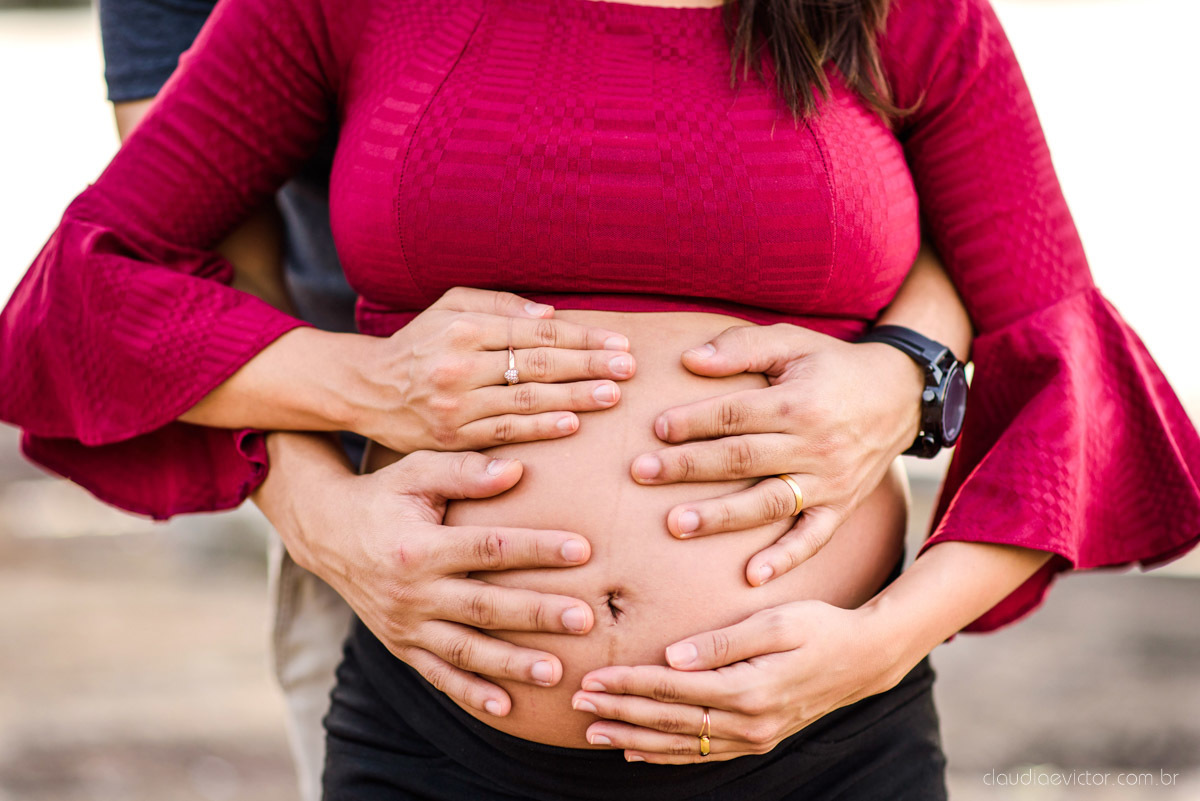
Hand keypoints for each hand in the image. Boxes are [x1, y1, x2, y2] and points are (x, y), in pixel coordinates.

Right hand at [264, 436, 597, 717]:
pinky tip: (507, 708)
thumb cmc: (384, 495)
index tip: (583, 550)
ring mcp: (405, 625)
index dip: (536, 549)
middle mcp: (411, 592)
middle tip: (585, 617)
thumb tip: (517, 469)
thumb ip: (465, 471)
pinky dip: (472, 694)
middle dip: (536, 613)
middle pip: (484, 606)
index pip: (489, 548)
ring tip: (557, 672)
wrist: (328, 534)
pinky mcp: (402, 646)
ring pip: (466, 649)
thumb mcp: (416, 473)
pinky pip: (439, 675)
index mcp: (419, 546)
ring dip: (511, 664)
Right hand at [347, 287, 636, 452]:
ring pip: (527, 399)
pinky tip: (573, 424)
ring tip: (613, 395)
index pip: (535, 331)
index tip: (617, 342)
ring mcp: (455, 404)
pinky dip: (542, 428)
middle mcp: (460, 364)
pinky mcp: (452, 436)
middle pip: (537, 364)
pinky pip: (505, 432)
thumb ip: (500, 305)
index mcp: (464, 327)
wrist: (366, 389)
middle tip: (628, 368)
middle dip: (588, 365)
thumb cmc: (418, 343)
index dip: (581, 336)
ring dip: (575, 398)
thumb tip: (550, 315)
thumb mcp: (449, 307)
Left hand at [570, 600, 910, 763]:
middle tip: (578, 701)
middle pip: (669, 720)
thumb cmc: (819, 627)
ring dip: (633, 737)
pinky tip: (636, 750)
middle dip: (620, 710)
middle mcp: (748, 722)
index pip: (672, 688)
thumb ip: (723, 642)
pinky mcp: (756, 740)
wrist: (863, 660)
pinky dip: (665, 753)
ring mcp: (753, 738)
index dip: (629, 683)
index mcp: (748, 689)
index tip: (593, 676)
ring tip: (593, 729)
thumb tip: (672, 656)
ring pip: (681, 744)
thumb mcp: (775, 622)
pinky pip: (702, 754)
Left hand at [628, 323, 923, 584]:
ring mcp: (829, 481)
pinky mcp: (840, 507)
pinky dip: (786, 559)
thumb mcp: (792, 342)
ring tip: (676, 525)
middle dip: (688, 467)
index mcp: (798, 403)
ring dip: (721, 516)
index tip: (656, 429)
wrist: (901, 395)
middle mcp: (814, 445)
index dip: (693, 421)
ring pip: (767, 502)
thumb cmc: (832, 365)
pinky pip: (813, 538)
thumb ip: (741, 347)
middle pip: (741, 459)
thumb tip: (690, 360)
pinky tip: (752, 576)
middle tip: (641, 474)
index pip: (735, 415)